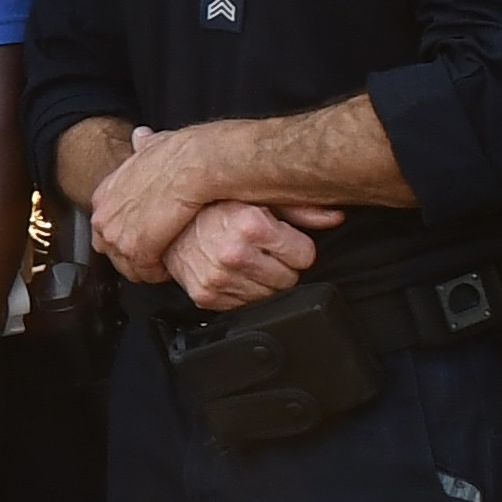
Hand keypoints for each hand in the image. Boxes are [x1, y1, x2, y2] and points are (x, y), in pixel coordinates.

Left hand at [87, 127, 199, 284]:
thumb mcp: (153, 146)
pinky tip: (173, 266)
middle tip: (159, 255)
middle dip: (134, 256)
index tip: (147, 237)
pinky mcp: (134, 248)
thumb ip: (144, 147)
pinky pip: (143, 270)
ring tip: (168, 262)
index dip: (127, 235)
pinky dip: (159, 272)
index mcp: (105, 192)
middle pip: (111, 250)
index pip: (104, 227)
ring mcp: (116, 233)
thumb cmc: (184, 155)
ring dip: (147, 267)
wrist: (197, 163)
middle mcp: (104, 214)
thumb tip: (140, 137)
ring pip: (126, 264)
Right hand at [165, 200, 337, 313]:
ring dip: (261, 280)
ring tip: (243, 258)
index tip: (278, 237)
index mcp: (250, 224)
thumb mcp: (256, 194)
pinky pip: (246, 307)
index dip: (293, 245)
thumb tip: (335, 216)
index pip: (305, 255)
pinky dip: (241, 292)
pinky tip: (230, 271)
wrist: (166, 220)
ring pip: (270, 295)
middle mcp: (233, 252)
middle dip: (280, 263)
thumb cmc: (212, 204)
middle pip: (289, 278)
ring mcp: (218, 277)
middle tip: (260, 248)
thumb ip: (300, 207)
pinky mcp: (206, 296)